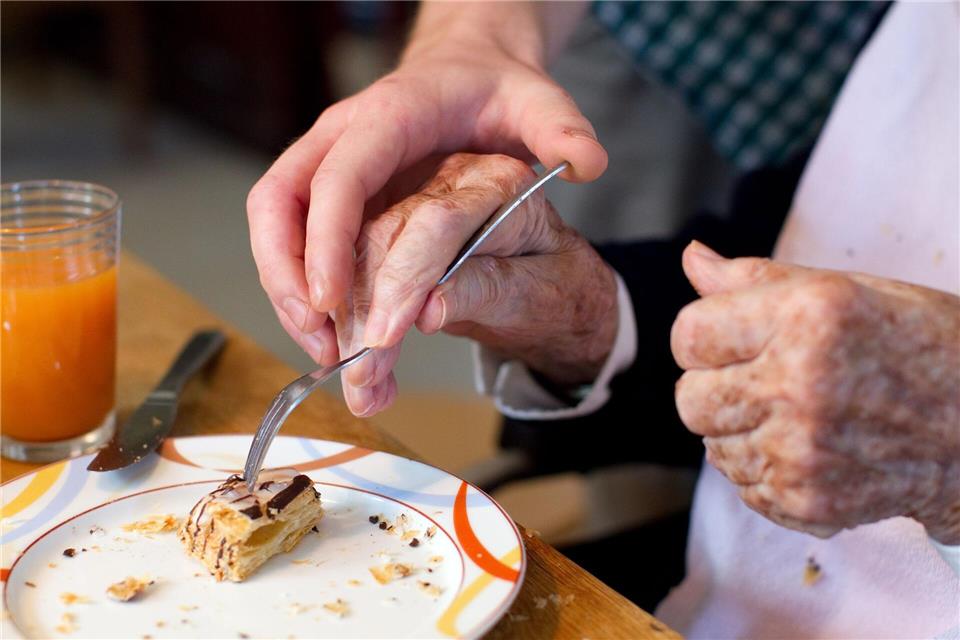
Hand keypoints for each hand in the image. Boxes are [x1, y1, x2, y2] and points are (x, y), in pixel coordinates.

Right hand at [246, 2, 606, 364]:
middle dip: (286, 276)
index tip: (330, 301)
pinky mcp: (329, 189)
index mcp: (388, 117)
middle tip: (319, 340)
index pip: (337, 178)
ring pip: (275, 225)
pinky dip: (303, 284)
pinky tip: (333, 330)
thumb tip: (589, 163)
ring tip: (325, 350)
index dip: (325, 241)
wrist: (468, 67)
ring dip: (288, 289)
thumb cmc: (495, 88)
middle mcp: (343, 137)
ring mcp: (329, 162)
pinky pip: (295, 236)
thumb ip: (562, 129)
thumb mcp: (537, 101)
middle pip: (279, 204)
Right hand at [334, 153, 618, 416]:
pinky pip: (346, 269)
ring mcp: (414, 199)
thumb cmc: (558, 287)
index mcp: (499, 182)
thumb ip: (490, 289)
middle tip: (363, 377)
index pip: (436, 222)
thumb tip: (429, 308)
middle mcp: (449, 180)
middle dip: (360, 313)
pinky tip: (356, 366)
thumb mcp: (541, 292)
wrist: (554, 288)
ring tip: (363, 387)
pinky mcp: (389, 227)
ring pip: (351, 255)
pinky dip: (342, 322)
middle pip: (380, 235)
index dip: (403, 279)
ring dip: (344, 325)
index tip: (383, 337)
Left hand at [671, 242, 959, 542]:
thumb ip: (756, 279)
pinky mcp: (808, 501)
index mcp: (804, 318)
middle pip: (689, 399)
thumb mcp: (845, 290)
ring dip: (742, 433)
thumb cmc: (919, 343)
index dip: (705, 337)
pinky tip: (814, 450)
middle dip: (716, 388)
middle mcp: (798, 385)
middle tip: (767, 380)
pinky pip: (744, 487)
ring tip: (800, 416)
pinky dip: (768, 472)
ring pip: (713, 448)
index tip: (734, 341)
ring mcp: (801, 451)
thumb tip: (692, 258)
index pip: (688, 335)